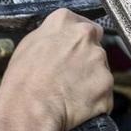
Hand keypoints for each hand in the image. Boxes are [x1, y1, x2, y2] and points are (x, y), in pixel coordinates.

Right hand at [0, 10, 112, 130]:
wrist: (29, 108)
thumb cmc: (23, 81)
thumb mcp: (27, 46)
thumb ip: (50, 36)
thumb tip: (57, 41)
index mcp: (65, 22)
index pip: (84, 26)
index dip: (78, 44)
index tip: (73, 53)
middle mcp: (86, 37)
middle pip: (95, 49)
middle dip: (86, 63)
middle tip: (69, 77)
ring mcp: (99, 61)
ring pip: (100, 72)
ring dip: (90, 82)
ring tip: (68, 94)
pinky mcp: (106, 85)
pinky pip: (104, 94)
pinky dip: (94, 102)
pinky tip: (76, 105)